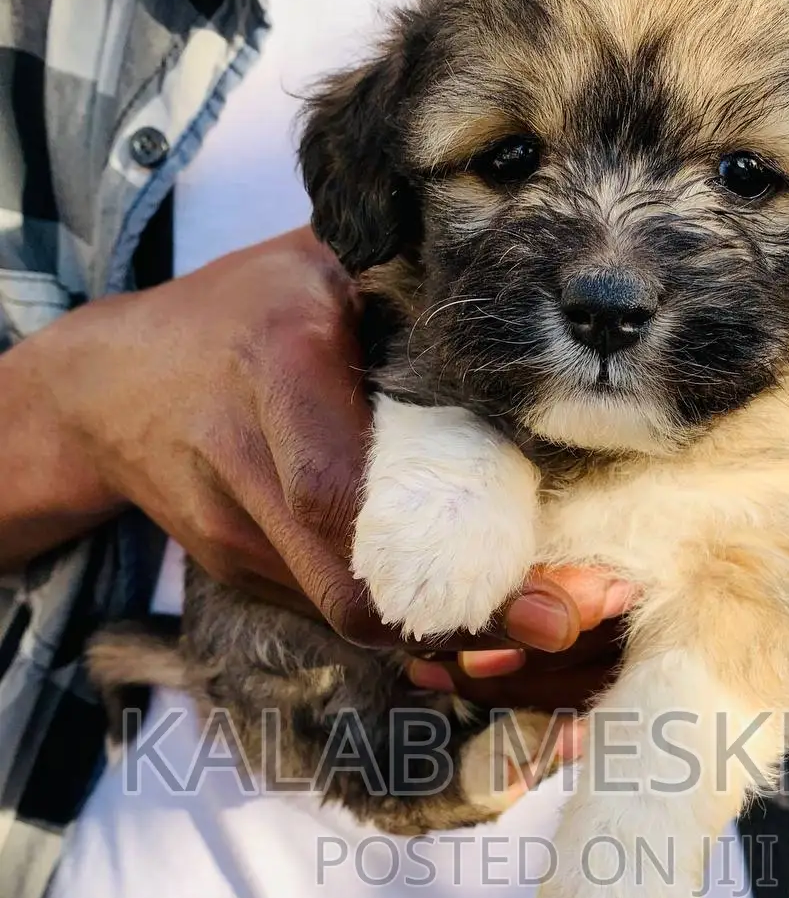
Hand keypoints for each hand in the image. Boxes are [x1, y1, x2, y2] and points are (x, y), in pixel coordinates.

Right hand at [5, 228, 632, 651]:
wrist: (108, 387)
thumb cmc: (233, 309)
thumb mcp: (312, 264)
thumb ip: (402, 277)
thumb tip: (520, 289)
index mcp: (274, 365)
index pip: (338, 488)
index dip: (435, 556)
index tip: (544, 592)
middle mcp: (244, 462)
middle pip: (350, 585)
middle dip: (469, 622)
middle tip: (572, 622)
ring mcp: (231, 532)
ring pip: (344, 614)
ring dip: (447, 634)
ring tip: (545, 626)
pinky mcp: (234, 569)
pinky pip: (327, 611)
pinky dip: (404, 622)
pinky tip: (477, 621)